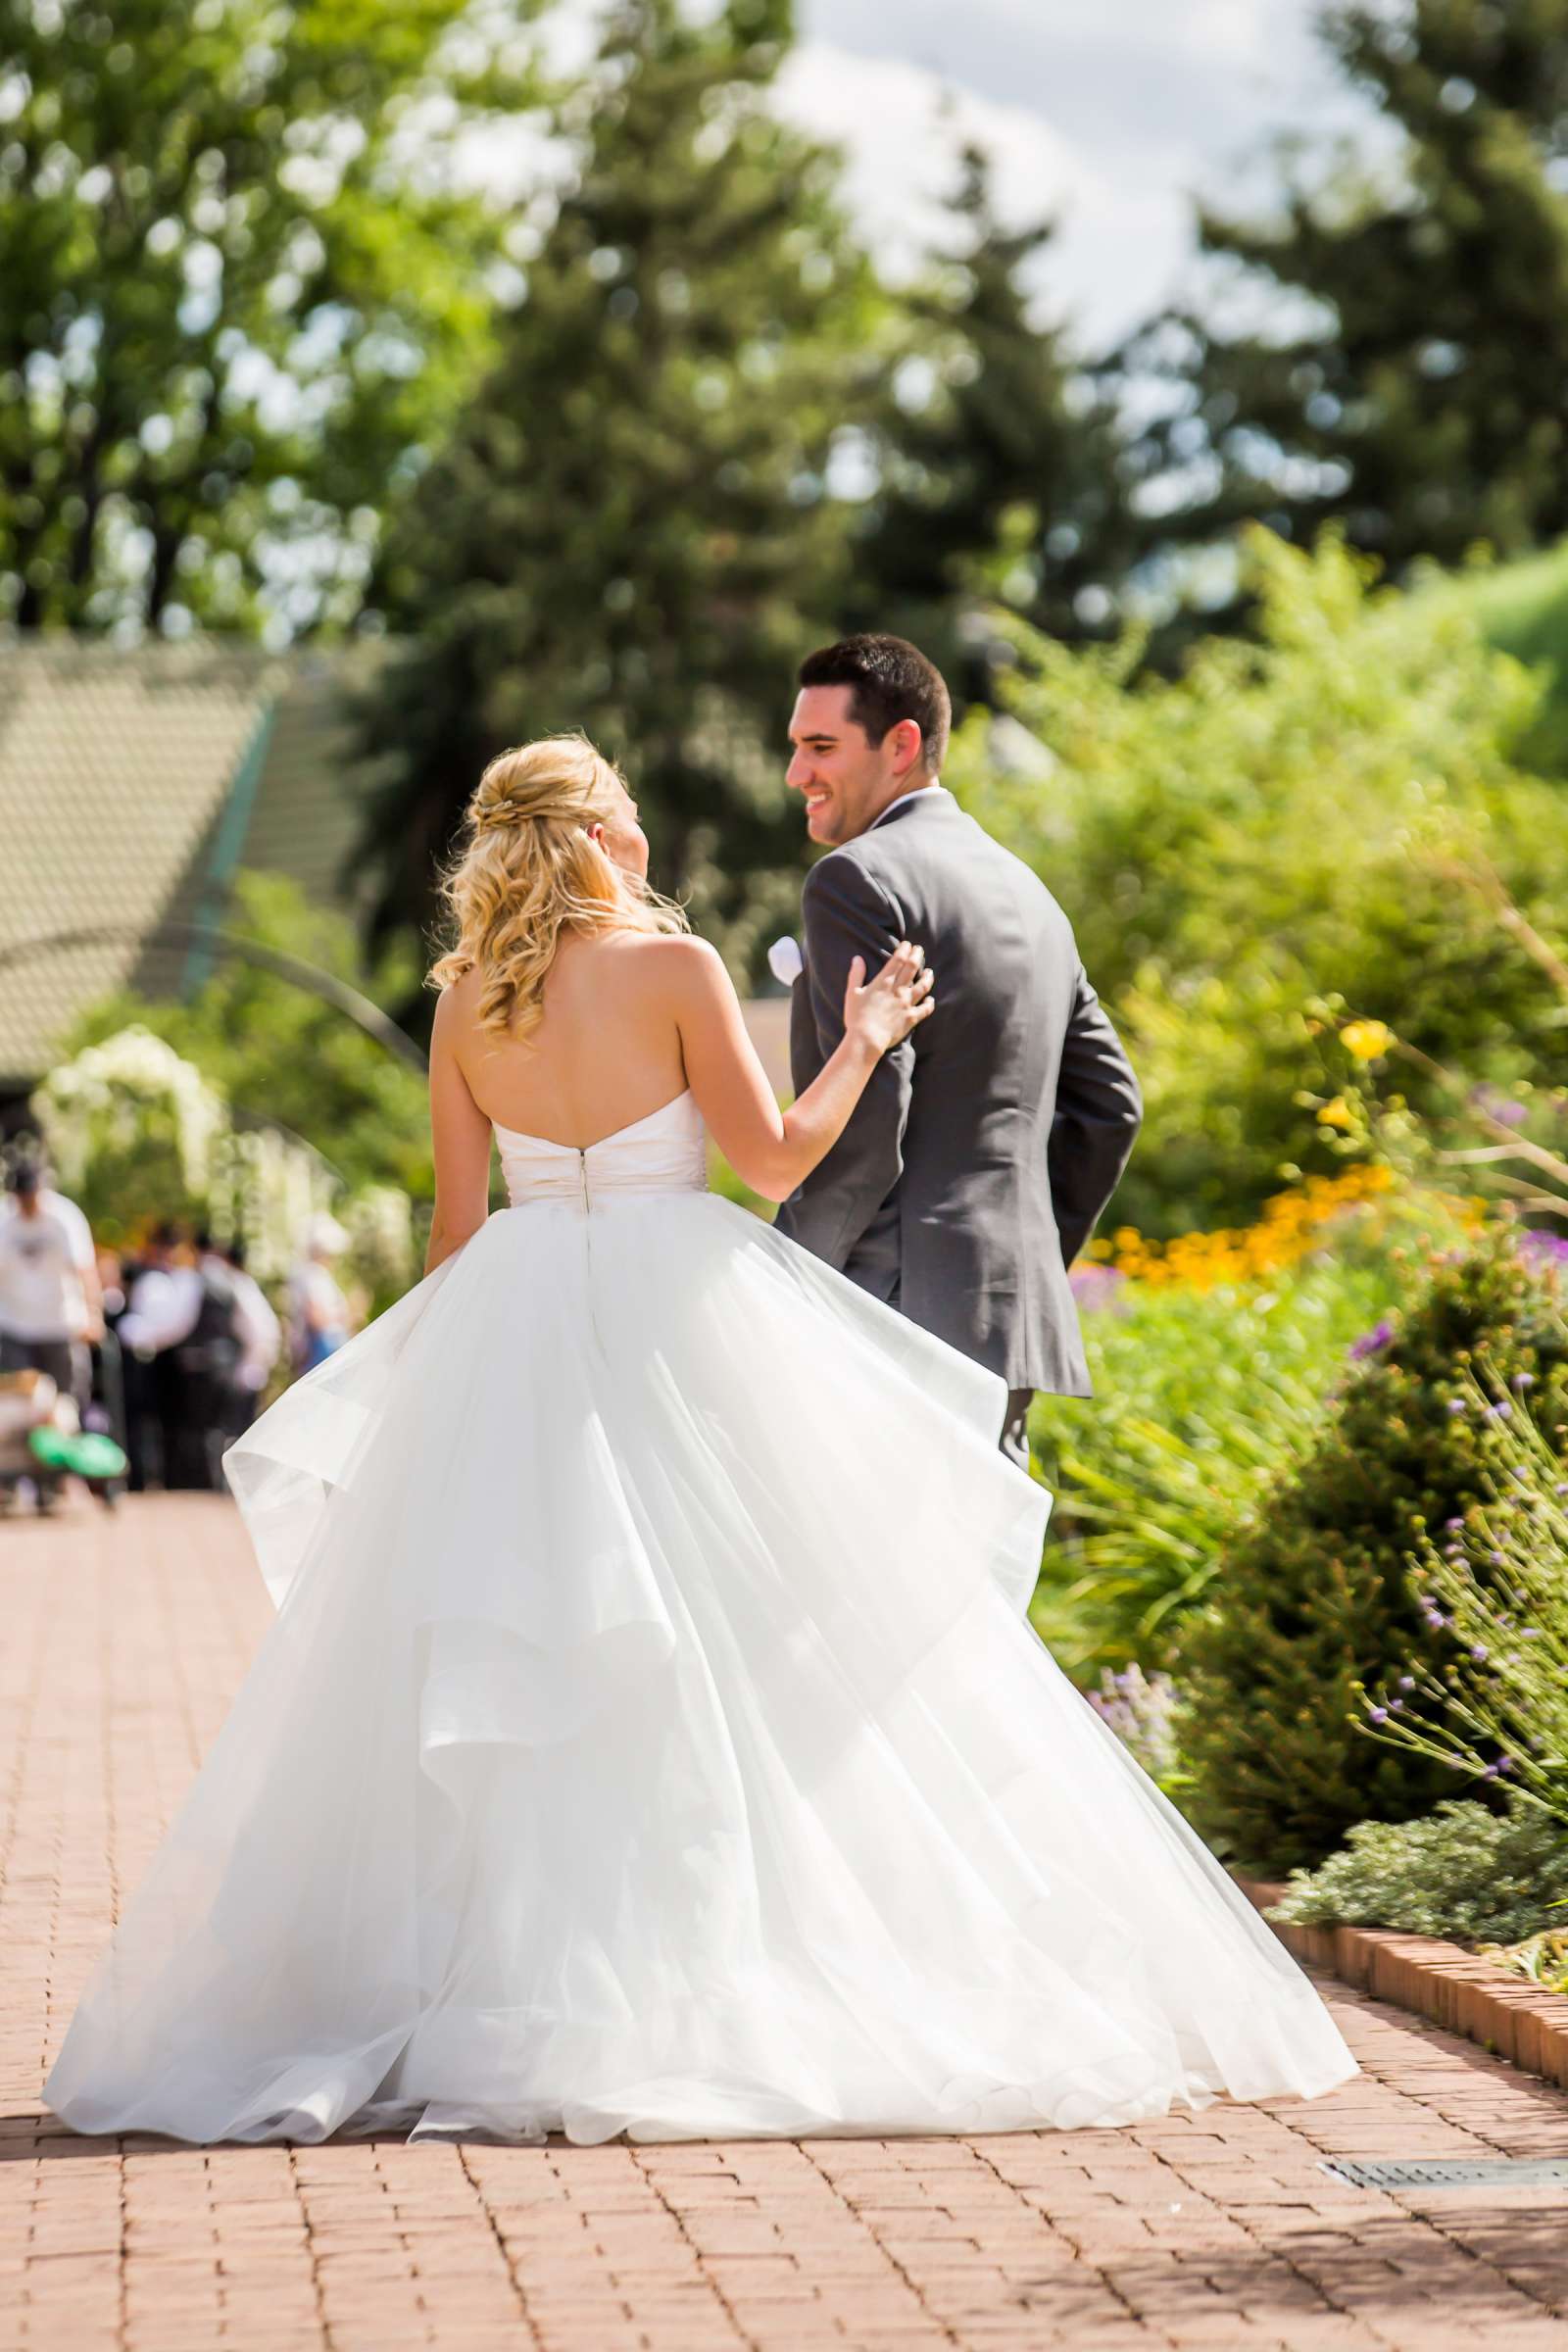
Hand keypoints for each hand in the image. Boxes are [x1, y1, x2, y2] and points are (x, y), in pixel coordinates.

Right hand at [843, 939, 935, 1057]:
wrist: (867, 1039)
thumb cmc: (856, 1017)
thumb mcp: (852, 993)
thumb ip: (856, 974)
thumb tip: (857, 958)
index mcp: (883, 982)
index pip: (898, 960)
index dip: (904, 950)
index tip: (907, 944)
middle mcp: (898, 990)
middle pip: (912, 968)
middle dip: (917, 956)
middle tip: (919, 949)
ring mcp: (907, 1004)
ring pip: (923, 986)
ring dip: (927, 977)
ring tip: (929, 972)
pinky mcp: (911, 1018)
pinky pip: (925, 1009)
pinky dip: (930, 1003)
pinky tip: (931, 999)